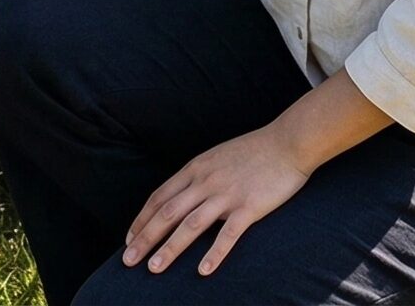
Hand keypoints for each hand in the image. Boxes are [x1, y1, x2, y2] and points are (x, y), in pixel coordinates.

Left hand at [122, 123, 311, 278]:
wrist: (286, 143)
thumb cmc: (252, 152)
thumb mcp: (215, 158)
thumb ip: (197, 176)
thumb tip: (179, 196)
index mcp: (195, 168)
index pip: (160, 197)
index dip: (142, 219)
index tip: (129, 239)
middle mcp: (205, 181)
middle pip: (168, 213)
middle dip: (145, 238)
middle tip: (128, 261)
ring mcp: (226, 194)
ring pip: (191, 225)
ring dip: (170, 249)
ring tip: (153, 269)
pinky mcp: (249, 207)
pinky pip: (228, 234)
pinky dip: (214, 253)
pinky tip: (203, 271)